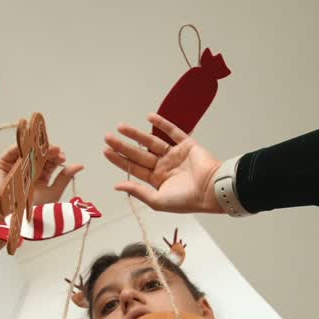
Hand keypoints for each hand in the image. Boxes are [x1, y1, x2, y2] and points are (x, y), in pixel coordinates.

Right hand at [0, 144, 84, 246]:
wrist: (10, 218)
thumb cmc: (32, 211)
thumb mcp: (53, 193)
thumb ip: (64, 178)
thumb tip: (80, 165)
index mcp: (42, 177)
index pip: (51, 162)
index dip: (56, 157)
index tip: (62, 156)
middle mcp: (29, 170)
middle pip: (40, 154)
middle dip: (48, 151)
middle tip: (55, 150)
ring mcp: (16, 166)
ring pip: (27, 152)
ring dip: (36, 147)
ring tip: (44, 146)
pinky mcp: (3, 164)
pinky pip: (11, 153)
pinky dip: (19, 146)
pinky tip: (28, 144)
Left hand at [103, 114, 221, 213]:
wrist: (211, 190)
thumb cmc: (186, 200)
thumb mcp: (157, 200)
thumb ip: (137, 191)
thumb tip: (117, 186)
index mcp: (157, 181)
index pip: (134, 168)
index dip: (119, 160)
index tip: (106, 151)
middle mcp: (165, 167)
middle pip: (139, 154)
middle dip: (123, 146)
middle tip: (107, 137)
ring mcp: (175, 155)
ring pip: (152, 142)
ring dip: (137, 134)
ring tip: (121, 127)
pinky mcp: (187, 145)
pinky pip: (173, 132)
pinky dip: (162, 124)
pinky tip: (150, 117)